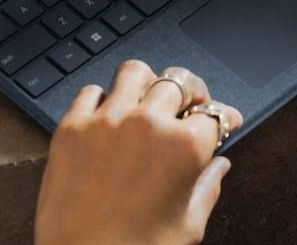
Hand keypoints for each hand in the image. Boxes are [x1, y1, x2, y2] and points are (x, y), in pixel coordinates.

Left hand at [35, 61, 242, 244]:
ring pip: (134, 71)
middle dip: (191, 92)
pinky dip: (102, 99)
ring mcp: (108, 122)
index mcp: (186, 147)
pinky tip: (108, 115)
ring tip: (146, 100)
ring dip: (147, 83)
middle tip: (189, 106)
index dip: (224, 117)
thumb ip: (208, 187)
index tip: (224, 120)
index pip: (216, 113)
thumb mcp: (188, 224)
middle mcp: (149, 124)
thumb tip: (219, 166)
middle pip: (180, 81)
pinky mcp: (72, 129)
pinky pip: (90, 92)